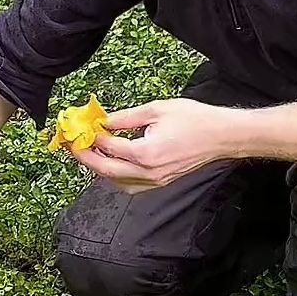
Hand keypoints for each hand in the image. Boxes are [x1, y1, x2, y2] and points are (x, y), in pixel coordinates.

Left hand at [69, 98, 233, 193]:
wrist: (222, 136)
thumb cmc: (195, 120)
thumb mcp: (156, 110)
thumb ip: (126, 118)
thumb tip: (103, 121)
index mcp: (146, 153)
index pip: (108, 147)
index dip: (90, 137)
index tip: (79, 128)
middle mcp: (149, 172)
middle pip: (106, 170)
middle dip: (86, 158)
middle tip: (73, 145)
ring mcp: (156, 181)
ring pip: (117, 182)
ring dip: (100, 168)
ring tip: (89, 152)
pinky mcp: (161, 183)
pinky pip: (130, 185)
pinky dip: (116, 176)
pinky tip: (111, 163)